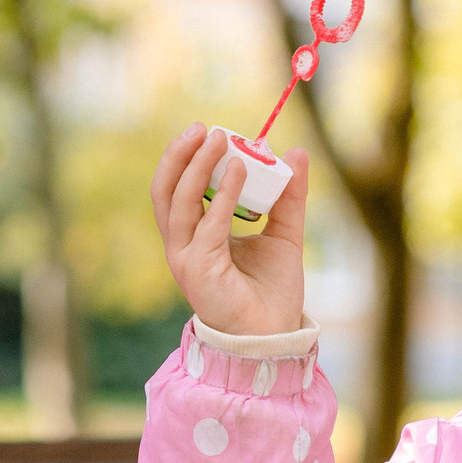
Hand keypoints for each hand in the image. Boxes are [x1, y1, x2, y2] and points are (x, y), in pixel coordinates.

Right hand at [149, 124, 309, 338]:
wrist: (274, 335)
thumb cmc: (272, 291)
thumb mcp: (284, 233)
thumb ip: (289, 197)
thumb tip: (296, 153)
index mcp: (195, 236)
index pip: (176, 190)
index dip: (185, 158)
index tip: (207, 130)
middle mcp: (183, 245)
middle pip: (165, 191)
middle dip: (179, 156)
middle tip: (202, 127)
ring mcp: (186, 259)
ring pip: (178, 203)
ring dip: (197, 167)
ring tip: (218, 140)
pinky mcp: (199, 271)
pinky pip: (208, 226)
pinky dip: (223, 195)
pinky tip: (242, 171)